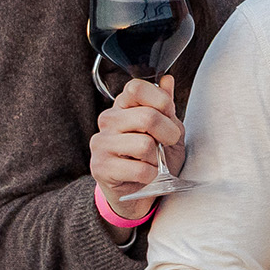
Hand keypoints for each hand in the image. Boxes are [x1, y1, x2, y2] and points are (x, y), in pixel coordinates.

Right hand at [87, 75, 182, 229]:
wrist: (140, 190)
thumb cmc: (155, 156)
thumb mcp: (167, 128)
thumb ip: (165, 105)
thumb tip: (167, 80)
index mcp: (123, 106)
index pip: (137, 87)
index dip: (161, 101)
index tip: (169, 116)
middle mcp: (108, 121)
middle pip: (147, 117)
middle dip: (169, 133)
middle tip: (169, 143)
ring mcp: (101, 143)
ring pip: (144, 144)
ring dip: (158, 158)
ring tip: (153, 161)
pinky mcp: (100, 167)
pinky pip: (140, 169)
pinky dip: (151, 174)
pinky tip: (145, 175)